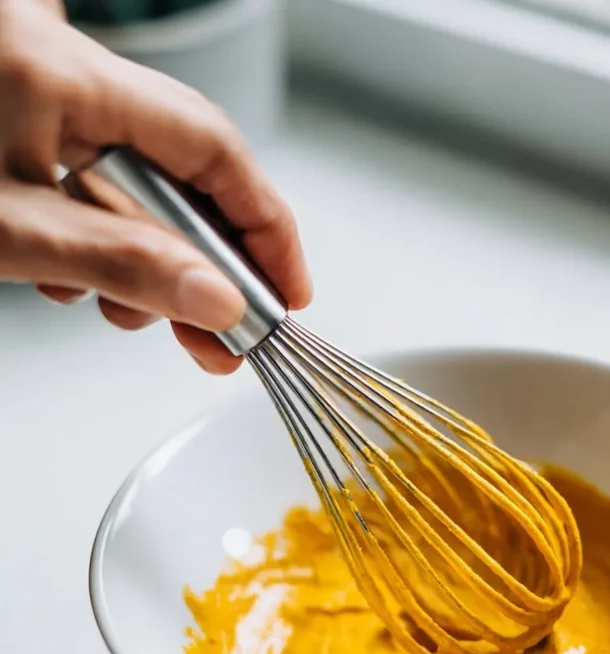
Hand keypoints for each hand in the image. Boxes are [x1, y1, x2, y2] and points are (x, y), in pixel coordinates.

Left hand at [0, 0, 310, 372]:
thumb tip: (217, 302)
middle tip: (222, 332)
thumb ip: (122, 264)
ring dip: (147, 258)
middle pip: (180, 166)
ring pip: (133, 181)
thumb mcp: (9, 234)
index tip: (287, 290)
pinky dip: (99, 237)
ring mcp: (36, 95)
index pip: (213, 147)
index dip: (265, 223)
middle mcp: (58, 70)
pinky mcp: (17, 124)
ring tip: (134, 314)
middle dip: (206, 258)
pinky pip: (86, 179)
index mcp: (63, 74)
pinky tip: (82, 279)